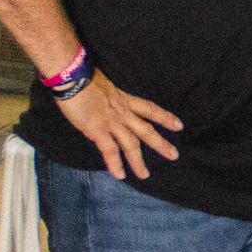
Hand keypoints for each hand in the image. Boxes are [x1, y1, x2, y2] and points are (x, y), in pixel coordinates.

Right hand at [58, 72, 182, 180]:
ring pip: (131, 144)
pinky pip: (110, 150)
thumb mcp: (104, 85)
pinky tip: (120, 175)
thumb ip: (110, 98)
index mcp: (124, 99)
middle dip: (161, 144)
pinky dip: (115, 164)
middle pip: (146, 130)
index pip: (150, 109)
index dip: (165, 117)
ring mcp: (111, 122)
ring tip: (144, 175)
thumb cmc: (83, 76)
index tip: (178, 125)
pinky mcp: (97, 130)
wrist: (72, 76)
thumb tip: (107, 104)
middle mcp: (122, 112)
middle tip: (174, 155)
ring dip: (138, 162)